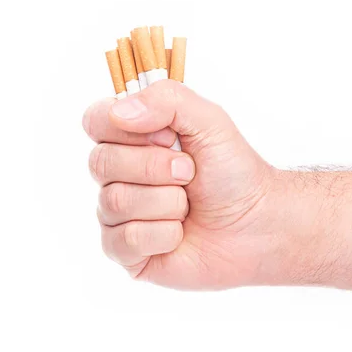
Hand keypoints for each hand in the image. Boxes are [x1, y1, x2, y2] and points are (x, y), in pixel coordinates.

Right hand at [83, 80, 312, 289]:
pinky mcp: (125, 251)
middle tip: (189, 173)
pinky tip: (179, 234)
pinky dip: (164, 235)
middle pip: (101, 162)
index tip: (169, 137)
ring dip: (167, 202)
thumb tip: (118, 112)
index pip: (95, 120)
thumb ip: (166, 99)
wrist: (257, 223)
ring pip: (115, 202)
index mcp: (130, 138)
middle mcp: (117, 175)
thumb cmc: (232, 170)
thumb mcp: (209, 120)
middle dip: (155, 168)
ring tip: (188, 206)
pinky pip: (124, 240)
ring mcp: (117, 214)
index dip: (128, 130)